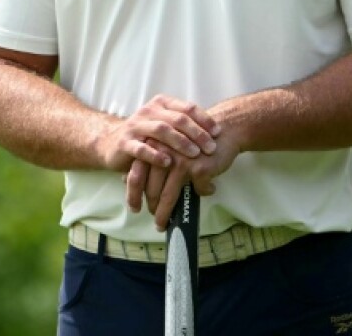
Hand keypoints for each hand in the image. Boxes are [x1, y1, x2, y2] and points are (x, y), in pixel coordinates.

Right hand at [96, 94, 220, 172]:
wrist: (112, 143)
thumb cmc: (146, 136)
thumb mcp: (165, 125)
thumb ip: (185, 125)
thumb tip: (216, 134)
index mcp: (161, 104)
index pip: (187, 108)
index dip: (204, 120)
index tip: (218, 133)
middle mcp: (148, 111)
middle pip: (177, 119)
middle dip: (197, 133)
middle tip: (211, 147)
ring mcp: (135, 126)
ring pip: (161, 130)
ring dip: (180, 142)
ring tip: (194, 154)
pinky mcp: (124, 142)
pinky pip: (141, 148)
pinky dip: (155, 155)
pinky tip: (168, 162)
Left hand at [125, 127, 242, 230]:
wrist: (225, 128)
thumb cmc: (194, 139)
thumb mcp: (169, 147)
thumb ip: (150, 161)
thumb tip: (126, 180)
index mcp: (154, 148)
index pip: (136, 175)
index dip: (133, 195)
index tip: (134, 208)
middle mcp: (164, 154)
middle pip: (151, 189)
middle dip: (152, 208)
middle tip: (155, 221)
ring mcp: (181, 161)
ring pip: (168, 195)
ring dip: (165, 213)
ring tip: (164, 224)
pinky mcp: (198, 168)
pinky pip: (198, 190)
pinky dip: (203, 192)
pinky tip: (208, 190)